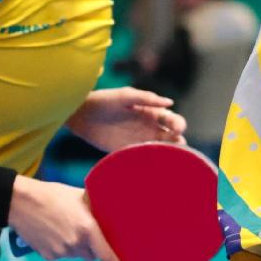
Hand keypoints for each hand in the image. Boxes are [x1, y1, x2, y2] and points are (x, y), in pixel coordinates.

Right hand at [8, 176, 133, 260]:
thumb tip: (110, 213)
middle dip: (89, 246)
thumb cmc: (52, 195)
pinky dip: (59, 247)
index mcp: (88, 229)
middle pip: (91, 255)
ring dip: (74, 245)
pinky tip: (51, 231)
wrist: (19, 202)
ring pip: (75, 254)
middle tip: (79, 228)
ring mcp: (61, 252)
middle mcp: (75, 244)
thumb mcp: (79, 196)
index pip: (108, 257)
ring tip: (61, 225)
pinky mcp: (48, 256)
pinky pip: (61, 255)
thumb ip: (96, 209)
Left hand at [67, 87, 186, 153]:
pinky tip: (151, 164)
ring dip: (167, 154)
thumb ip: (146, 98)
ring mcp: (140, 141)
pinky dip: (150, 162)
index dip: (179, 125)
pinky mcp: (128, 152)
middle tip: (177, 146)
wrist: (81, 114)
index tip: (178, 129)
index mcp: (152, 113)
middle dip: (178, 143)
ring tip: (167, 157)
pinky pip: (143, 158)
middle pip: (172, 138)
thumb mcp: (125, 96)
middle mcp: (150, 128)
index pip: (173, 121)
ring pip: (161, 150)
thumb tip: (170, 103)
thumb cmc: (103, 100)